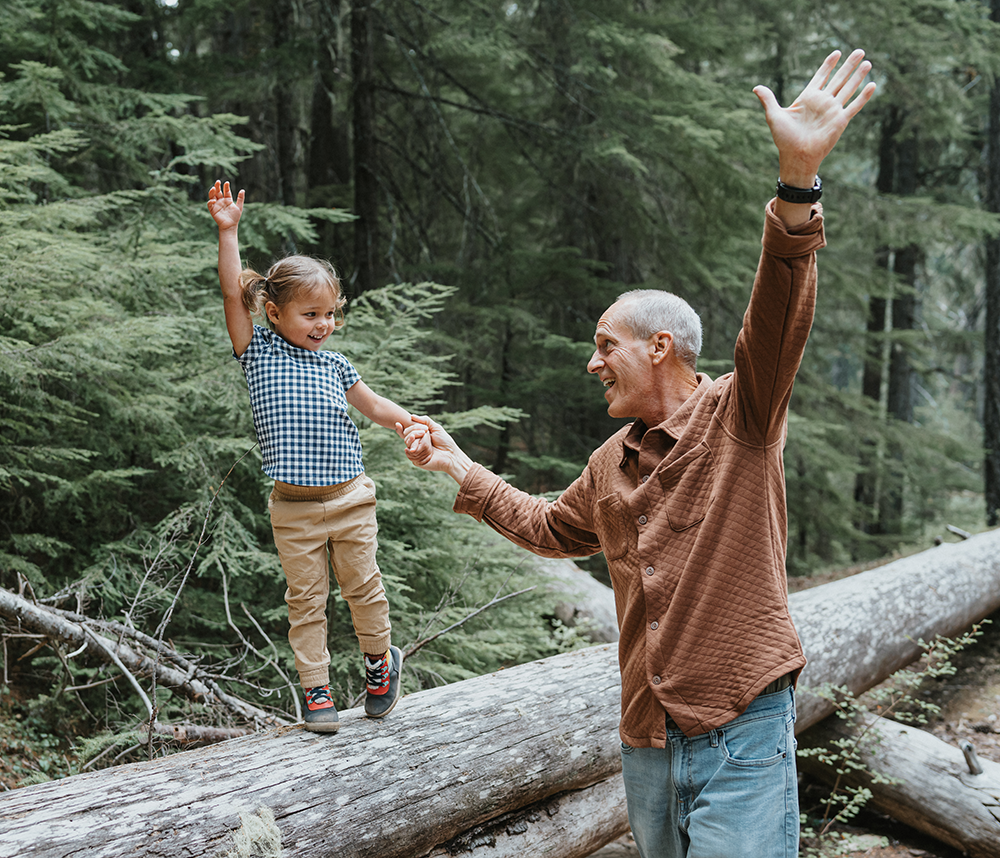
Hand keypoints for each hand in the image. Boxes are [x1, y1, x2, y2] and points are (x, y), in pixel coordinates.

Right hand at [207, 180, 244, 230]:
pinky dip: (210, 201)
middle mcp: (221, 201)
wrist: (230, 225)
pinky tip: (214, 200)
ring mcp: (216, 204)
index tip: (227, 182)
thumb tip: (242, 190)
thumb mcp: (239, 207)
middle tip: (218, 181)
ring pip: (212, 196)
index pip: (226, 191)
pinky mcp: (213, 209)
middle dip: (217, 186)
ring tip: (213, 188)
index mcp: (228, 200)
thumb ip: (240, 199)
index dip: (226, 187)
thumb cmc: (235, 217)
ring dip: (212, 192)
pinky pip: (210, 204)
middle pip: (218, 192)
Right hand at [398, 416, 472, 483]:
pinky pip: (410, 452)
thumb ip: (425, 420)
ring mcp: (415, 453)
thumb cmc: (445, 442)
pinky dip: (418, 448)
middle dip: (413, 431)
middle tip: (424, 431)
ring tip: (426, 438)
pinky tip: (425, 447)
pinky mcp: (416, 460)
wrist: (451, 455)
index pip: (406, 432)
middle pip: (406, 435)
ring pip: (407, 443)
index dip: (400, 429)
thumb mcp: (436, 428)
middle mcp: (416, 444)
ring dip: (416, 439)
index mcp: (419, 437)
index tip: (398, 423)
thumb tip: (412, 416)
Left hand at [754, 49, 875, 189]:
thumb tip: (756, 87)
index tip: (836, 52)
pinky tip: (873, 84)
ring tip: (867, 61)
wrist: (796, 156)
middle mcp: (822, 102)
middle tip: (859, 50)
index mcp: (807, 98)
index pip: (821, 77)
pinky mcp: (840, 121)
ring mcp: (832, 111)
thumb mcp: (774, 116)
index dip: (828, 65)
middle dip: (848, 65)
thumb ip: (768, 99)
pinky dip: (863, 96)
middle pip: (838, 79)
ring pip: (848, 88)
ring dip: (857, 76)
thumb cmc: (784, 139)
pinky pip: (854, 106)